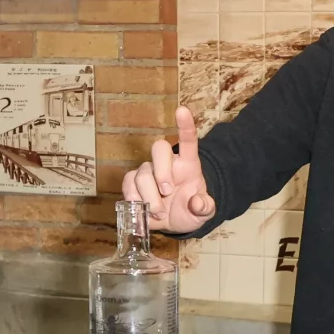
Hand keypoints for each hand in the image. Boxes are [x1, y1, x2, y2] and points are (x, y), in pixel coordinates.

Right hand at [124, 105, 216, 234]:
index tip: (182, 110)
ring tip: (159, 212)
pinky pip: (128, 184)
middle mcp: (167, 163)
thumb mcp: (204, 213)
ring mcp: (149, 172)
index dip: (185, 125)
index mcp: (188, 164)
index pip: (188, 140)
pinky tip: (143, 210)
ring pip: (142, 173)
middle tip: (167, 191)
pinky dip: (134, 199)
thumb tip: (197, 203)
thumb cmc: (189, 211)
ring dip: (149, 196)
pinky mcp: (133, 183)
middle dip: (161, 171)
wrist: (173, 223)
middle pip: (159, 148)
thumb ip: (205, 207)